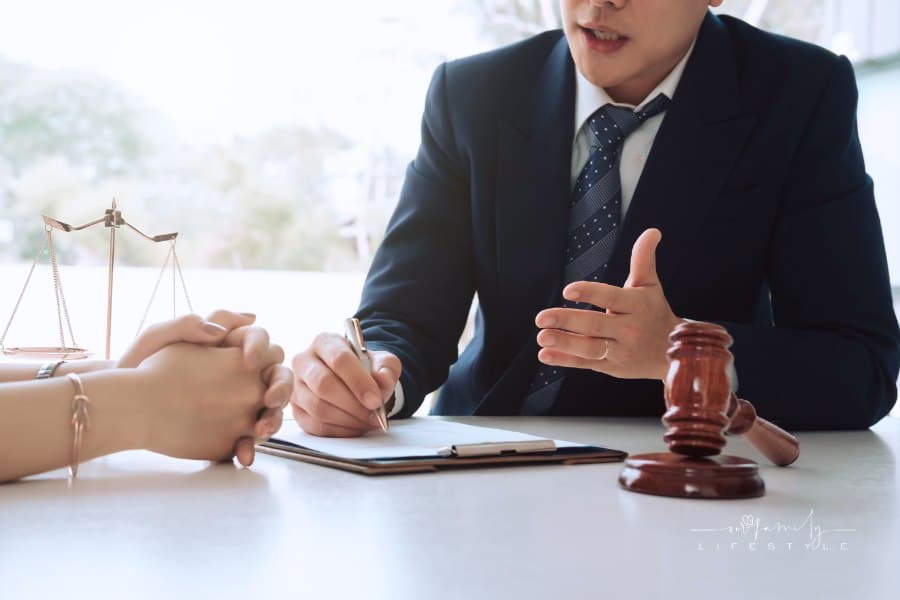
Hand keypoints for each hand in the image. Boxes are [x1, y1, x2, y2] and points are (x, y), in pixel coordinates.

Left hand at [119, 311, 290, 465]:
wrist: (124, 404)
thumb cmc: (140, 364)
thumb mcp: (159, 338)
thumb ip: (188, 325)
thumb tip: (221, 332)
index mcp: (228, 345)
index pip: (259, 339)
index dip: (259, 347)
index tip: (248, 361)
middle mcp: (241, 374)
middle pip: (276, 375)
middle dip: (280, 388)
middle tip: (269, 399)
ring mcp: (239, 404)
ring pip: (269, 410)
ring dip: (273, 420)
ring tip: (260, 431)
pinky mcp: (230, 430)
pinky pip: (248, 438)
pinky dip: (250, 448)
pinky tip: (243, 455)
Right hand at [291, 333, 400, 436]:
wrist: (354, 381)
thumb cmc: (365, 368)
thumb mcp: (382, 362)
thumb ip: (386, 368)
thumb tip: (383, 380)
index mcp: (325, 342)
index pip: (339, 359)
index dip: (358, 381)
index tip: (375, 400)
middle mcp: (305, 361)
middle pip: (323, 384)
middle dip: (353, 404)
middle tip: (374, 414)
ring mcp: (297, 387)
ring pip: (318, 407)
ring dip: (348, 419)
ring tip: (368, 420)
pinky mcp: (297, 410)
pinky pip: (316, 425)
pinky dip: (340, 430)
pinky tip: (356, 427)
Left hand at [535, 228, 683, 380]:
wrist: (673, 353)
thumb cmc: (654, 312)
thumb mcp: (650, 285)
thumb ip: (643, 259)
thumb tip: (652, 231)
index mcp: (636, 306)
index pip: (611, 298)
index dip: (590, 293)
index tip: (568, 290)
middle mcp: (628, 330)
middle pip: (595, 326)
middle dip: (568, 321)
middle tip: (541, 317)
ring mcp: (619, 351)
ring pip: (590, 349)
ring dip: (565, 344)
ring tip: (541, 337)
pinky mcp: (610, 367)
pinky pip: (585, 364)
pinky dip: (565, 361)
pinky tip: (544, 355)